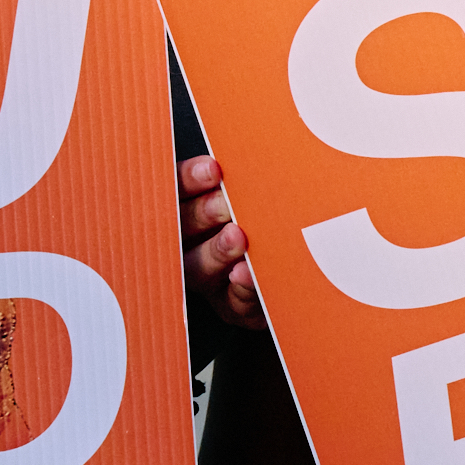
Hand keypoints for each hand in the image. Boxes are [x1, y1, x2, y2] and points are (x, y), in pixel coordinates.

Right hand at [178, 153, 260, 328]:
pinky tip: (249, 274)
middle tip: (225, 203)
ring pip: (199, 267)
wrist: (288, 266)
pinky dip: (242, 289)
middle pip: (183, 228)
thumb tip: (249, 157)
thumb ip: (237, 183)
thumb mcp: (249, 196)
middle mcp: (187, 245)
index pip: (176, 190)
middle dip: (203, 214)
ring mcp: (207, 279)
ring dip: (217, 251)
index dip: (190, 180)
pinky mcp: (232, 306)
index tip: (213, 169)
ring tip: (237, 237)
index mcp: (184, 211)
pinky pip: (233, 301)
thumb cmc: (261, 216)